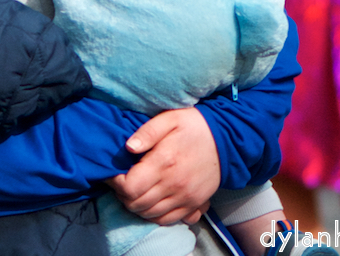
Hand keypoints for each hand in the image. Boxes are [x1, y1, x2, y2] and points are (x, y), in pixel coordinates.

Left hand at [107, 108, 219, 225]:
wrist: (226, 139)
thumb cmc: (193, 125)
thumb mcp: (169, 119)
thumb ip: (147, 132)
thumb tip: (128, 147)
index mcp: (164, 162)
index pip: (130, 188)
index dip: (116, 182)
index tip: (114, 172)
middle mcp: (174, 185)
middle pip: (137, 205)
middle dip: (123, 195)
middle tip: (121, 180)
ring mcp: (185, 198)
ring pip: (151, 215)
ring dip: (137, 206)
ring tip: (134, 189)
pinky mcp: (194, 204)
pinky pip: (168, 220)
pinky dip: (154, 214)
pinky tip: (151, 200)